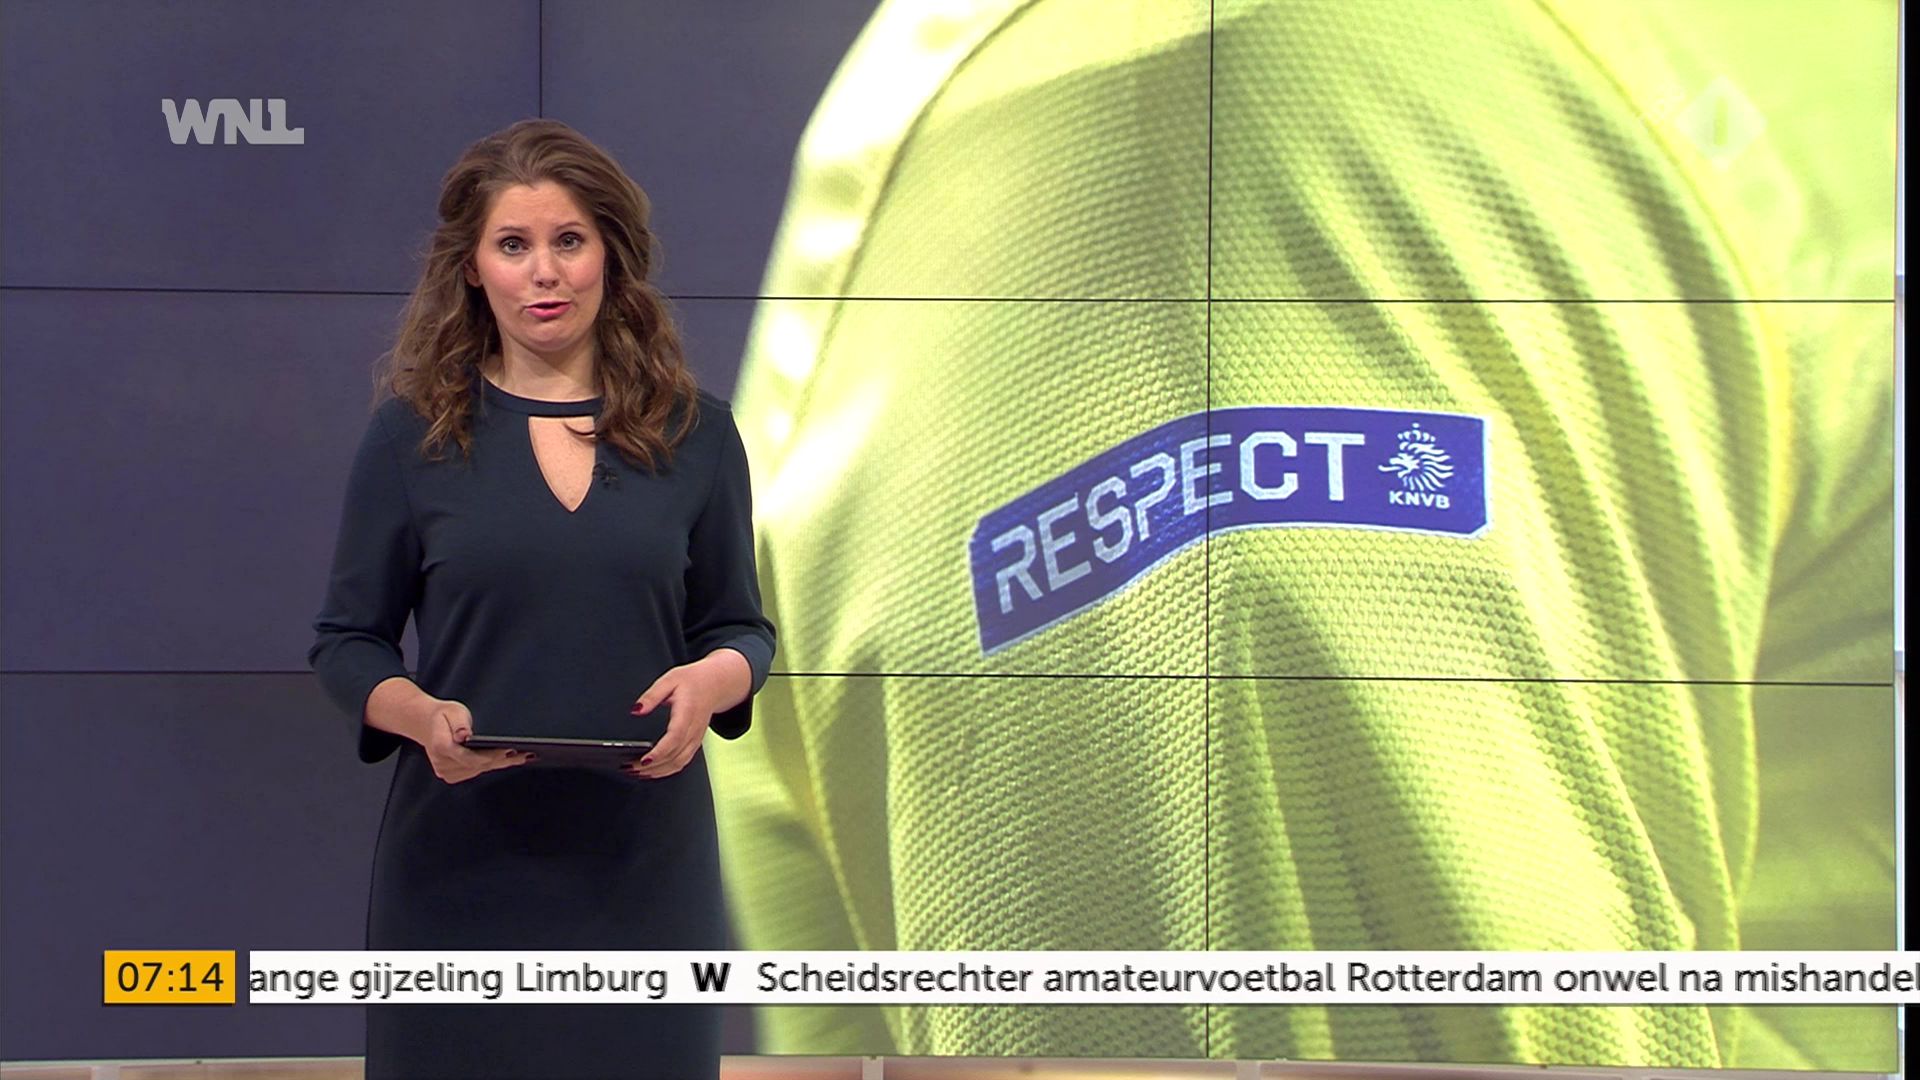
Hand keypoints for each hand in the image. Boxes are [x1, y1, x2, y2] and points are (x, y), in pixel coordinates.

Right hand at [419, 697, 534, 783]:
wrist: (427, 723)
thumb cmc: (443, 716)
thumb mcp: (453, 711)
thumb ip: (459, 724)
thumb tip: (465, 736)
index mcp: (441, 747)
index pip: (470, 757)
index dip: (491, 756)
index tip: (509, 750)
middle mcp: (442, 763)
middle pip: (478, 765)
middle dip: (502, 760)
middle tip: (525, 754)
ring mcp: (446, 771)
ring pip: (479, 770)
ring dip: (500, 764)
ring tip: (522, 757)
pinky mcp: (451, 775)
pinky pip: (475, 771)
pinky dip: (491, 765)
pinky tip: (508, 760)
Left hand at [624, 651, 748, 778]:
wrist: (715, 684)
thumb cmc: (693, 681)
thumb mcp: (669, 679)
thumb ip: (651, 695)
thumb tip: (636, 710)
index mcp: (687, 713)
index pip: (674, 738)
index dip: (659, 752)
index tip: (644, 760)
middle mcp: (693, 730)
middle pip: (675, 756)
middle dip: (652, 766)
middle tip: (630, 768)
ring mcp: (696, 738)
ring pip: (679, 763)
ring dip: (658, 771)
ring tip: (637, 772)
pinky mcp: (695, 743)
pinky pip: (682, 762)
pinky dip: (667, 770)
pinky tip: (653, 771)